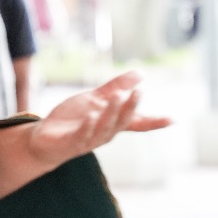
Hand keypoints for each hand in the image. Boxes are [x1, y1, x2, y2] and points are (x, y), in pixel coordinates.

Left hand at [26, 71, 170, 165]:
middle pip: (122, 122)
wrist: (44, 139)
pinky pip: (82, 136)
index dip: (154, 122)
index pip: (137, 123)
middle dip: (130, 107)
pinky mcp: (71, 144)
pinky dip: (88, 126)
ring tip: (117, 96)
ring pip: (104, 128)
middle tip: (139, 92)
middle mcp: (104, 134)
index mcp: (112, 123)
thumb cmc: (72, 120)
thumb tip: (140, 74)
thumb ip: (116, 87)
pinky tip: (92, 115)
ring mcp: (88, 140)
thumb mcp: (94, 99)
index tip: (172, 119)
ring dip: (111, 113)